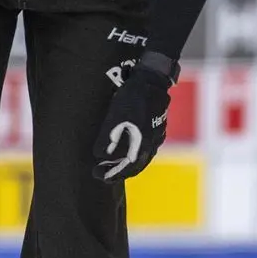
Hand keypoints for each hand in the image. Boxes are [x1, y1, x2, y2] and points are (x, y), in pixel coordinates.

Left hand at [93, 50, 175, 181]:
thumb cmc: (133, 98)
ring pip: (142, 157)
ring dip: (128, 164)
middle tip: (104, 174)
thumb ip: (108, 138)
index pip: (127, 168)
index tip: (99, 176)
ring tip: (113, 165)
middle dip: (120, 172)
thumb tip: (100, 156)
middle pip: (136, 166)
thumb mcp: (116, 117)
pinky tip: (128, 150)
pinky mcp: (157, 128)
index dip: (113, 174)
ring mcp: (157, 136)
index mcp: (142, 144)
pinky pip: (146, 148)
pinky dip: (135, 154)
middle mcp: (152, 144)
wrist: (153, 81)